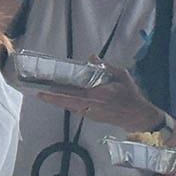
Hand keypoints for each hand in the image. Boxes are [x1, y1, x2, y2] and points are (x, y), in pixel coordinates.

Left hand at [37, 73, 163, 133]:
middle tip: (39, 93)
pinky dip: (66, 105)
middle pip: (67, 103)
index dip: (59, 93)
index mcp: (98, 95)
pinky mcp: (91, 117)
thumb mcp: (122, 76)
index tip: (47, 90)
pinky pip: (75, 110)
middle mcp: (91, 106)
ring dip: (57, 102)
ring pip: (70, 107)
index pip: (75, 94)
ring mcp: (90, 113)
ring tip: (44, 95)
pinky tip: (58, 100)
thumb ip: (106, 67)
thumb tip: (91, 57)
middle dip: (53, 98)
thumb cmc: (130, 96)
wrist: (137, 117)